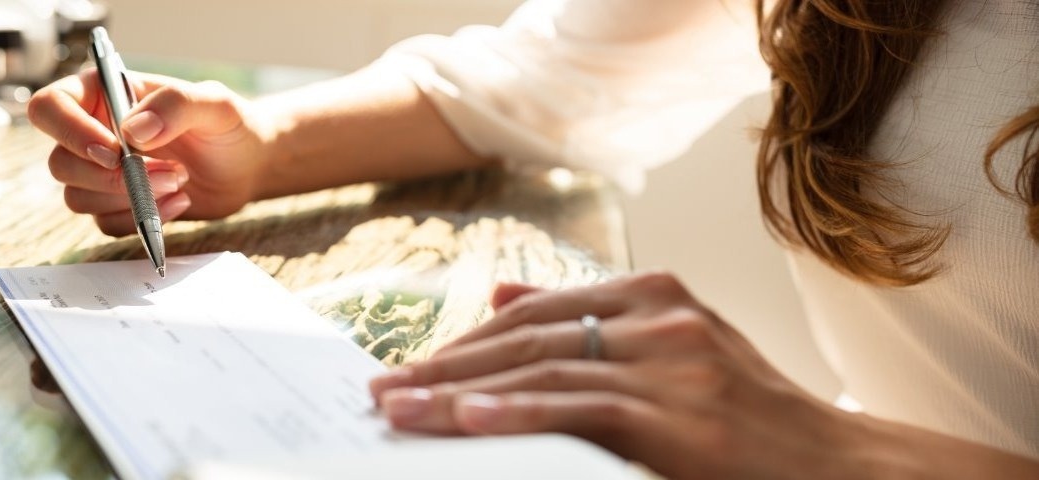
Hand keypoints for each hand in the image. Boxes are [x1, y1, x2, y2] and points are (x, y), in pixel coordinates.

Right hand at [28, 68, 275, 235]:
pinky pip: (105, 223)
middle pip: (60, 163)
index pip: (50, 107)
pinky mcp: (118, 205)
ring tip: (179, 181)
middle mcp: (93, 133)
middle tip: (168, 172)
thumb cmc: (229, 125)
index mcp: (102, 94)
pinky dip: (141, 219)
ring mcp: (101, 173)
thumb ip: (175, 105)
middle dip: (111, 178)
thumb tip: (133, 131)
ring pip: (77, 198)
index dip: (70, 132)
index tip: (115, 151)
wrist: (247, 166)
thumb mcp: (214, 104)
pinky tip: (179, 202)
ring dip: (128, 199)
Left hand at [368, 273, 867, 478]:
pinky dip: (521, 411)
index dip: (465, 339)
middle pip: (527, 336)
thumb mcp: (674, 353)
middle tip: (385, 390)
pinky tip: (469, 418)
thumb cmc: (752, 422)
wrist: (843, 469)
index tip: (412, 365)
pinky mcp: (684, 416)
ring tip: (401, 408)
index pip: (536, 311)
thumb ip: (592, 324)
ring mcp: (675, 363)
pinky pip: (585, 407)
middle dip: (448, 364)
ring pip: (545, 367)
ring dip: (461, 390)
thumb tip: (499, 298)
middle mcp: (662, 318)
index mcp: (655, 296)